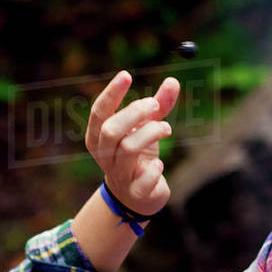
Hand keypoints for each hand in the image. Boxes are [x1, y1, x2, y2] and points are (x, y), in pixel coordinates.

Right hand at [86, 71, 179, 216]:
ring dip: (151, 133)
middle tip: (155, 105)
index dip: (111, 93)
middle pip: (111, 129)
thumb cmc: (138, 156)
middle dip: (135, 113)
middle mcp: (103, 155)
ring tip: (167, 128)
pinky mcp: (135, 192)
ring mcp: (118, 174)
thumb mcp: (145, 128)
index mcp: (97, 137)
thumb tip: (173, 81)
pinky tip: (158, 164)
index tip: (127, 75)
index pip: (99, 112)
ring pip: (128, 148)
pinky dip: (155, 167)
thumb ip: (158, 106)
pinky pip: (144, 178)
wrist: (136, 197)